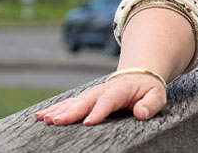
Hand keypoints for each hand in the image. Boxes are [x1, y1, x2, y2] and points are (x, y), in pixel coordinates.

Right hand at [34, 72, 166, 125]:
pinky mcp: (85, 99)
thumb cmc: (148, 89)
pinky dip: (55, 109)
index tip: (88, 123)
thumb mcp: (157, 95)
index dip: (98, 111)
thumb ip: (150, 104)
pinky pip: (68, 103)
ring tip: (44, 119)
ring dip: (58, 110)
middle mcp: (102, 90)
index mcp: (120, 90)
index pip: (108, 100)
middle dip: (70, 112)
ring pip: (73, 102)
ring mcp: (92, 94)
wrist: (138, 75)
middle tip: (57, 122)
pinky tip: (41, 116)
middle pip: (85, 101)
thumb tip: (141, 113)